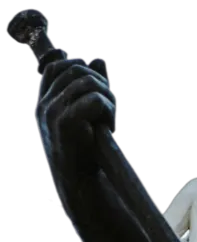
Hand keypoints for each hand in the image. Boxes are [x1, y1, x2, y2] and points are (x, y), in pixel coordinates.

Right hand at [35, 56, 115, 193]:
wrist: (80, 180)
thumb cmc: (85, 148)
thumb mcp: (85, 112)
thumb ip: (89, 86)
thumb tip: (97, 61)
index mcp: (45, 102)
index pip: (54, 65)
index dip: (76, 63)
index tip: (94, 76)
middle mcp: (44, 105)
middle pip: (74, 68)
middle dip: (98, 79)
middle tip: (107, 101)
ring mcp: (51, 112)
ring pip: (87, 81)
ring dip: (106, 94)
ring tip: (109, 115)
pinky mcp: (64, 122)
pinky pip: (94, 99)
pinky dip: (107, 108)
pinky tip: (106, 124)